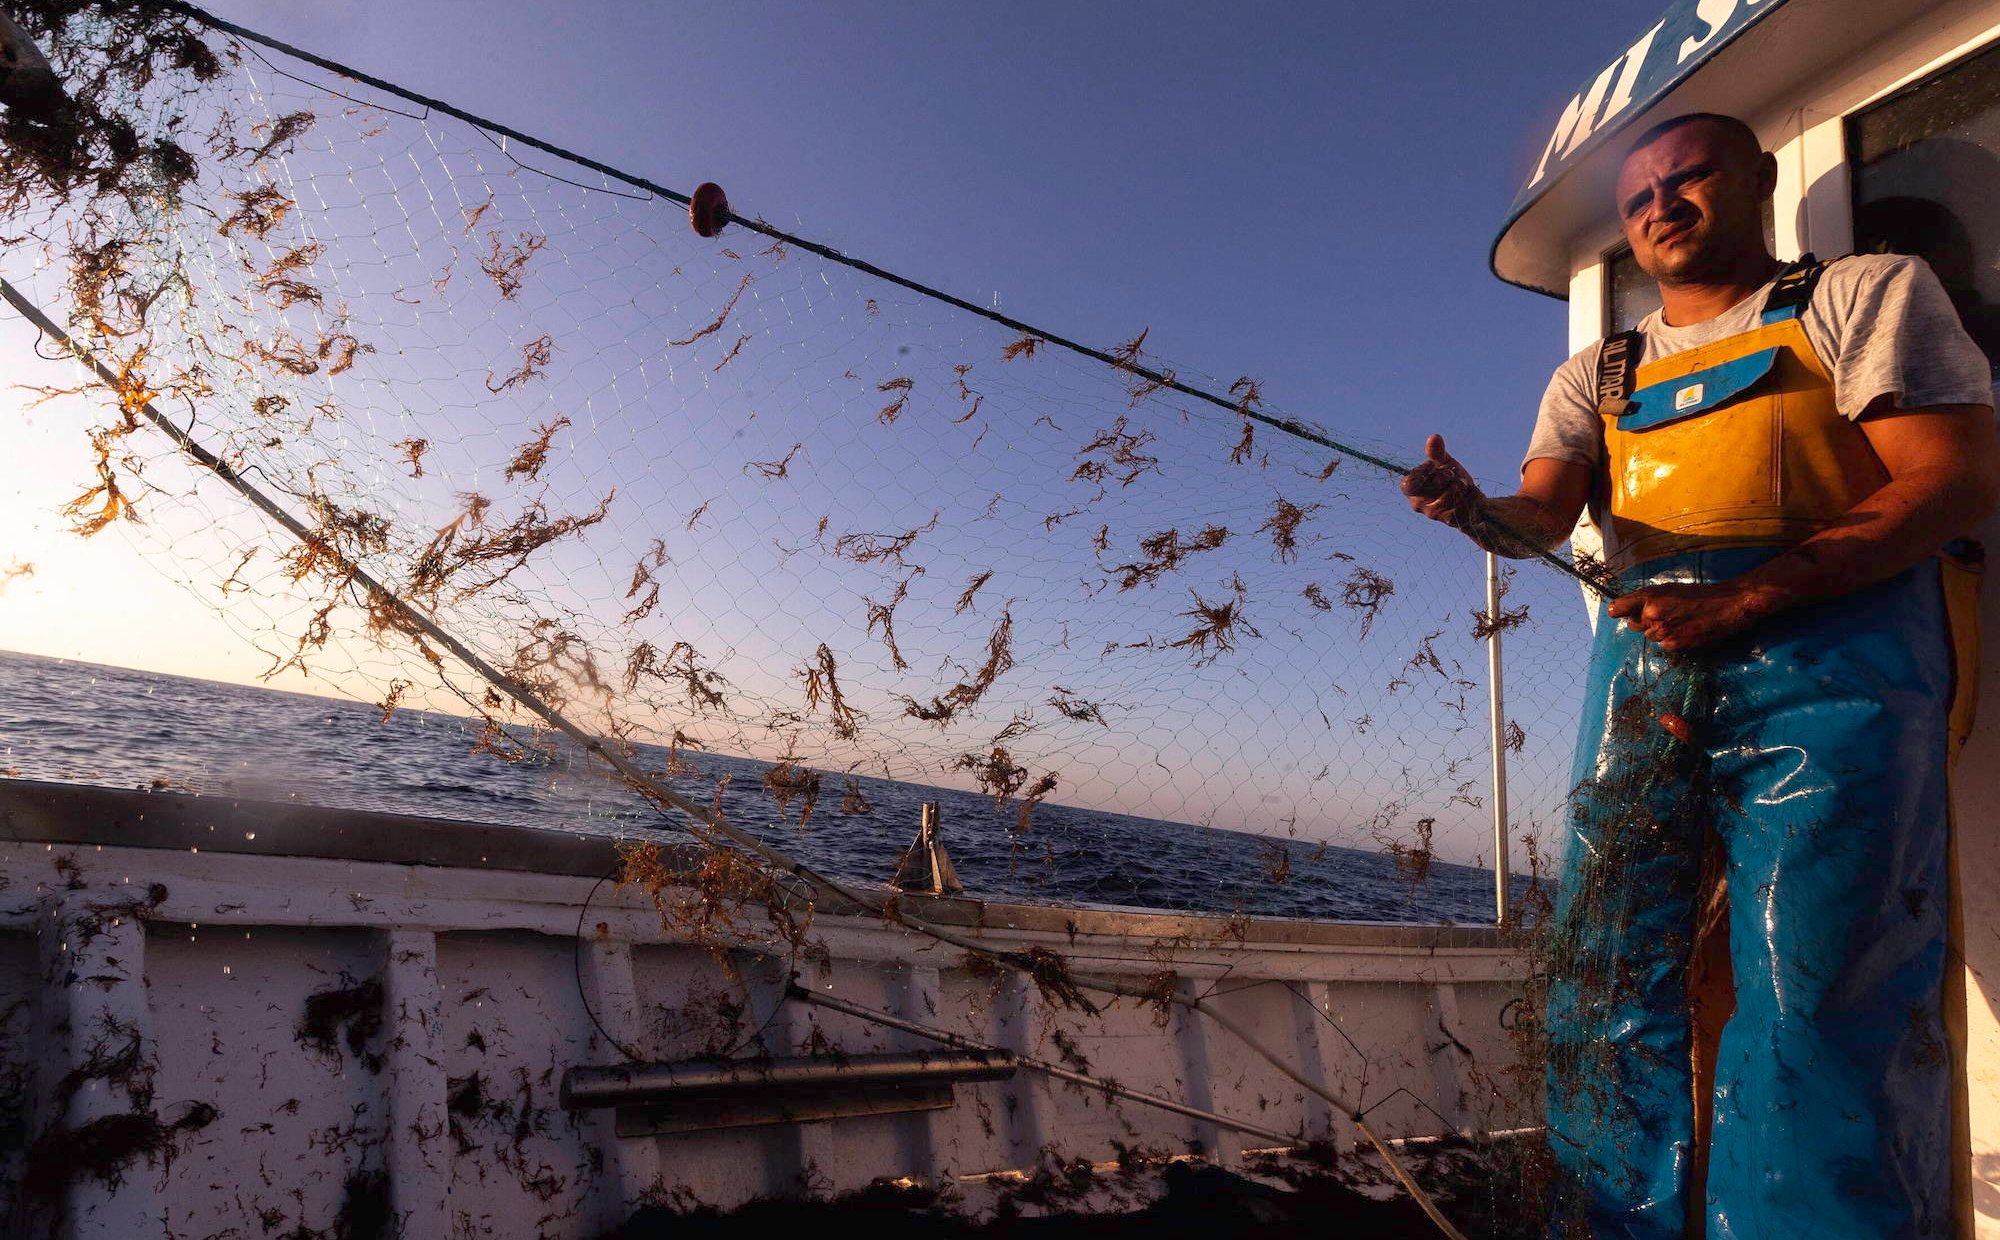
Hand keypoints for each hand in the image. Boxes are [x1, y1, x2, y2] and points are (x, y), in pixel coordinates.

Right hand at [1402, 434, 1483, 528]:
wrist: (1471, 498)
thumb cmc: (1451, 479)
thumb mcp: (1444, 463)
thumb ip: (1436, 452)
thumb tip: (1434, 437)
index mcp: (1411, 490)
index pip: (1410, 484)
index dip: (1425, 472)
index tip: (1435, 465)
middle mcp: (1418, 504)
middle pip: (1433, 485)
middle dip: (1447, 476)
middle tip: (1451, 475)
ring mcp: (1433, 514)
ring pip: (1449, 494)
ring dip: (1460, 485)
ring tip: (1461, 485)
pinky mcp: (1449, 520)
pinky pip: (1460, 504)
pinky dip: (1467, 496)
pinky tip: (1467, 495)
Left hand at [1605, 581, 1781, 650]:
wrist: (1728, 605)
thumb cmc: (1700, 594)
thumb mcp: (1670, 589)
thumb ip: (1647, 599)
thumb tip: (1625, 611)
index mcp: (1649, 597)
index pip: (1619, 608)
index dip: (1618, 611)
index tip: (1616, 612)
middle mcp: (1651, 614)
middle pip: (1634, 625)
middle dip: (1644, 622)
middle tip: (1664, 615)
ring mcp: (1663, 631)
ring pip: (1650, 636)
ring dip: (1659, 632)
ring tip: (1680, 621)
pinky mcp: (1674, 644)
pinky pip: (1664, 645)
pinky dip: (1672, 640)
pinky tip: (1686, 630)